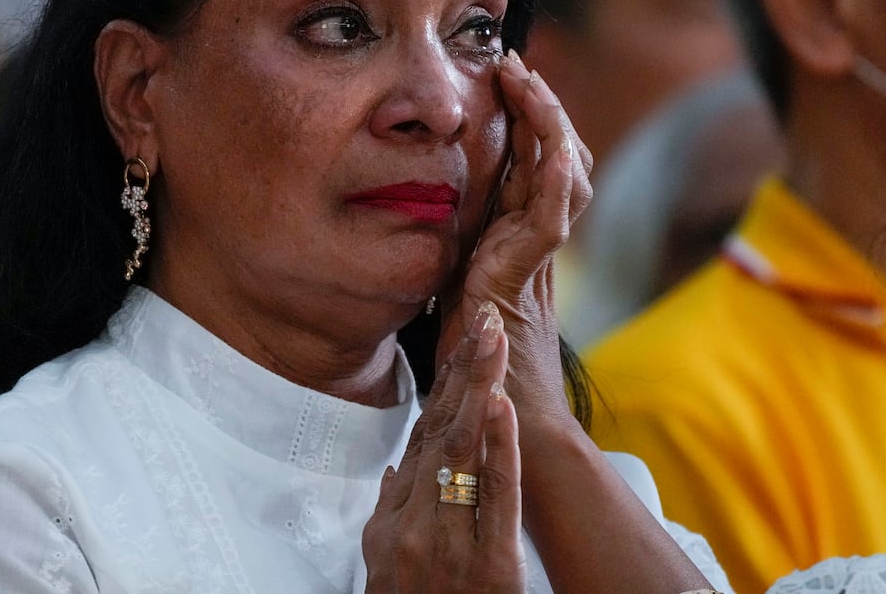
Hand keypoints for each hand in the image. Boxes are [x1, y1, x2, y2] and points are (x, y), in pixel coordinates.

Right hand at [363, 303, 523, 592]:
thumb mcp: (385, 568)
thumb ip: (389, 515)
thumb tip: (397, 470)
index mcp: (392, 519)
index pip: (423, 436)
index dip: (445, 385)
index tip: (463, 338)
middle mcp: (411, 522)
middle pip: (440, 431)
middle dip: (463, 370)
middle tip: (483, 316)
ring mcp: (445, 541)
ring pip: (464, 451)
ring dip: (480, 389)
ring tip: (494, 340)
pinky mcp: (487, 564)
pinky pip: (493, 496)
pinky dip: (498, 446)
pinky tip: (500, 405)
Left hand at [437, 49, 592, 428]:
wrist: (496, 404)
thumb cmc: (468, 349)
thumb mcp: (450, 273)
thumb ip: (449, 238)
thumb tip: (413, 198)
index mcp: (517, 232)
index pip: (535, 160)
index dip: (528, 116)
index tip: (504, 75)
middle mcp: (535, 234)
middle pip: (558, 153)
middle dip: (540, 104)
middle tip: (514, 62)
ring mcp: (539, 250)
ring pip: (565, 170)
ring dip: (549, 120)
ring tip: (526, 79)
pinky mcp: (530, 267)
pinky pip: (554, 209)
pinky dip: (556, 168)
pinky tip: (549, 135)